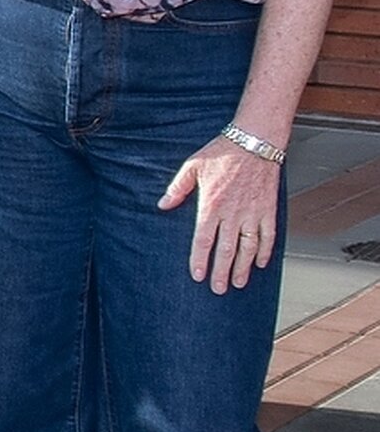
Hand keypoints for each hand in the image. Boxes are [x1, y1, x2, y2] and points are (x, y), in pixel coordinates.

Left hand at [163, 133, 285, 293]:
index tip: (198, 276)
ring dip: (243, 267)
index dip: (200, 260)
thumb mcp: (192, 167)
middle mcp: (233, 213)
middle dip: (221, 272)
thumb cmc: (223, 152)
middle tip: (218, 289)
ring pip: (248, 248)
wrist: (255, 142)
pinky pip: (268, 236)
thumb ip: (177, 189)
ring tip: (238, 282)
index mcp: (212, 205)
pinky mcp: (269, 210)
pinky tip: (260, 263)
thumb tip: (163, 205)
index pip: (203, 240)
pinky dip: (265, 251)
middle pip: (226, 250)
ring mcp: (253, 213)